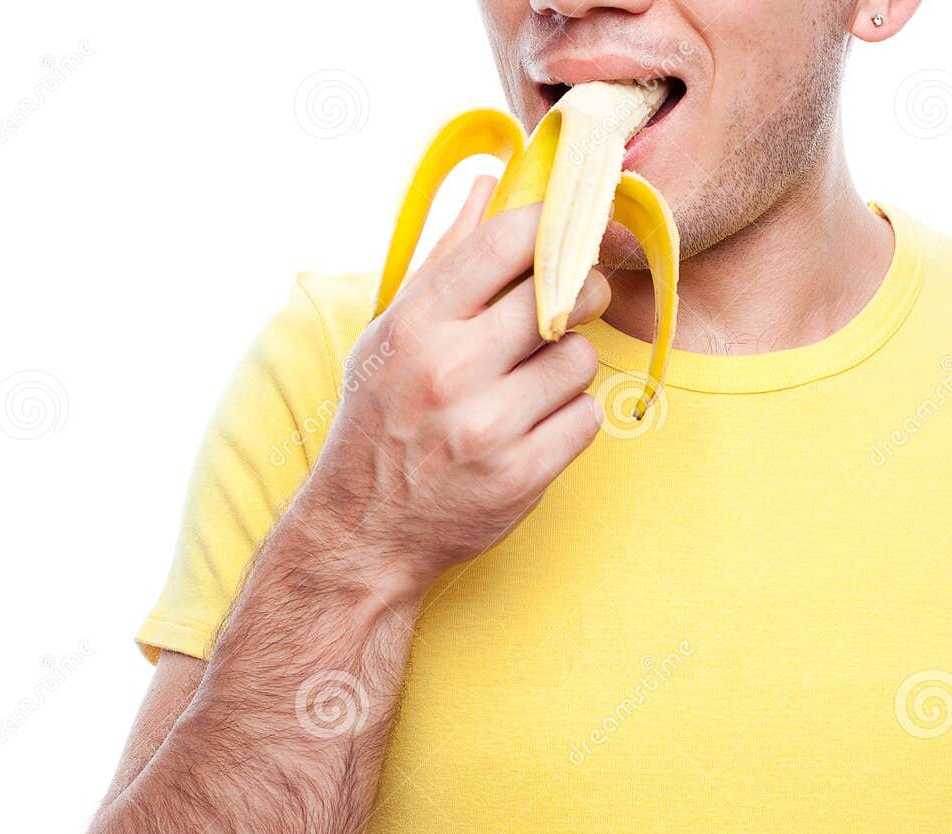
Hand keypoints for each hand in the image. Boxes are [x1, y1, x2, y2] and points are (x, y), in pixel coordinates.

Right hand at [291, 175, 609, 598]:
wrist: (365, 531)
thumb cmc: (379, 421)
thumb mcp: (391, 335)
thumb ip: (445, 260)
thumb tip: (490, 183)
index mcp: (417, 325)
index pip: (507, 242)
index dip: (554, 228)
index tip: (573, 234)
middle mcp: (449, 371)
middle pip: (563, 297)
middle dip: (582, 294)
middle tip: (574, 305)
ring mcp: (486, 427)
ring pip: (581, 360)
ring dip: (570, 368)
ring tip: (534, 384)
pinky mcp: (519, 476)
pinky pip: (586, 419)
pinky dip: (572, 419)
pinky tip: (537, 426)